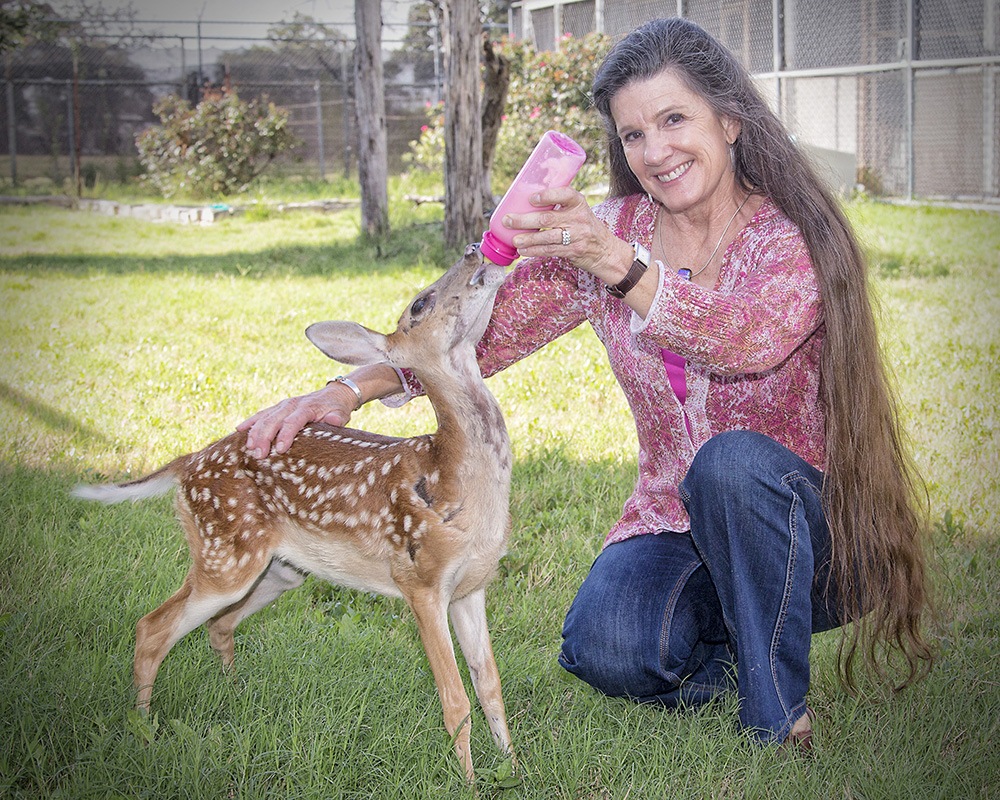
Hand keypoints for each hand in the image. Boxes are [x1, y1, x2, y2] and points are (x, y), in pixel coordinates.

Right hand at [236, 381, 357, 457]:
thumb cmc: (337, 408)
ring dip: (255, 432)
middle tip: (259, 455)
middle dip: (265, 437)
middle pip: (274, 420)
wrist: (334, 394)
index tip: (280, 449)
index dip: (286, 435)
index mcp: (306, 408)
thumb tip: (333, 420)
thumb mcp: (341, 413)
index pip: (293, 422)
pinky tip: (239, 430)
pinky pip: (261, 414)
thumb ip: (337, 418)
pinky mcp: (278, 408)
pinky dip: (250, 422)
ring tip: (249, 448)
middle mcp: (292, 405)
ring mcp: (283, 405)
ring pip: (264, 417)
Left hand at [504, 187, 633, 283]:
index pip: (564, 194)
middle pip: (548, 218)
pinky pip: (551, 250)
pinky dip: (535, 251)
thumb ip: (559, 206)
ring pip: (547, 237)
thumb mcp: (578, 211)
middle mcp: (579, 218)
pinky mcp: (574, 251)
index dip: (548, 196)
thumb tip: (524, 202)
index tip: (532, 199)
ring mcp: (577, 236)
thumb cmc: (584, 226)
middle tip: (508, 220)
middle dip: (524, 220)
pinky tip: (523, 250)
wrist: (605, 250)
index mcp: (578, 202)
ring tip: (514, 239)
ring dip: (528, 239)